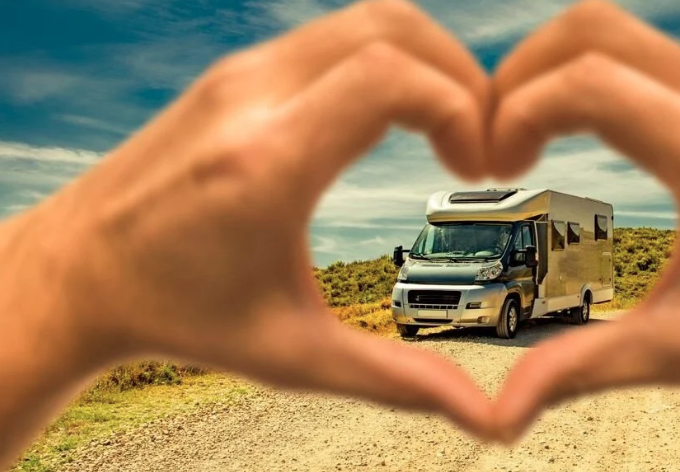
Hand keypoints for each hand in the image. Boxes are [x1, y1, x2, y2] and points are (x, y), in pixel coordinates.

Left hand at [0, 0, 495, 456]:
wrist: (77, 276)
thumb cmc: (179, 316)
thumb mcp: (294, 357)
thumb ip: (397, 382)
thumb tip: (485, 418)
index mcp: (268, 163)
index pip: (391, 78)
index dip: (461, 109)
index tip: (474, 168)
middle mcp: (252, 98)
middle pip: (392, 28)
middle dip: (461, 76)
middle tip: (478, 140)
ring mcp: (240, 74)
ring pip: (366, 20)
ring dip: (426, 63)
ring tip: (448, 128)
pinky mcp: (236, 73)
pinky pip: (334, 37)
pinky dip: (386, 61)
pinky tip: (395, 119)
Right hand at [487, 0, 679, 444]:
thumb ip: (583, 369)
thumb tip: (501, 415)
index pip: (587, 84)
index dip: (515, 113)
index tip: (491, 169)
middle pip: (592, 29)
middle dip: (520, 73)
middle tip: (492, 142)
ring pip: (619, 33)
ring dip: (554, 70)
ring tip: (523, 139)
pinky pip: (645, 56)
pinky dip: (591, 76)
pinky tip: (574, 133)